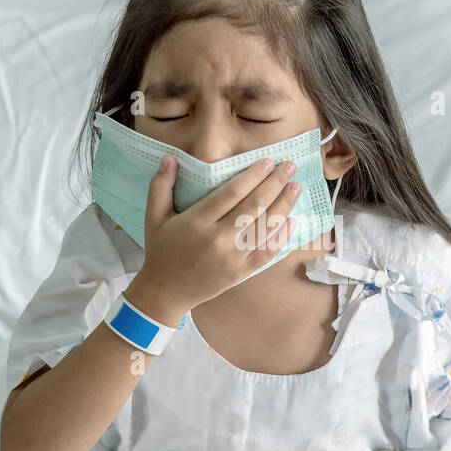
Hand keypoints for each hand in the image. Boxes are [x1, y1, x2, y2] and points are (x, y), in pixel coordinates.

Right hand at [130, 154, 300, 319]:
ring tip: (296, 187)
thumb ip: (160, 185)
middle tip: (290, 166)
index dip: (252, 176)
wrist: (166, 291)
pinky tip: (292, 220)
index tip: (268, 161)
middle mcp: (218, 239)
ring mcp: (232, 257)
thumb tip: (170, 158)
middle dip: (275, 184)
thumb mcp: (154, 216)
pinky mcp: (241, 272)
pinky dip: (281, 236)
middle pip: (254, 206)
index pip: (231, 193)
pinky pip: (267, 252)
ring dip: (283, 206)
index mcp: (197, 221)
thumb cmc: (161, 250)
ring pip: (264, 228)